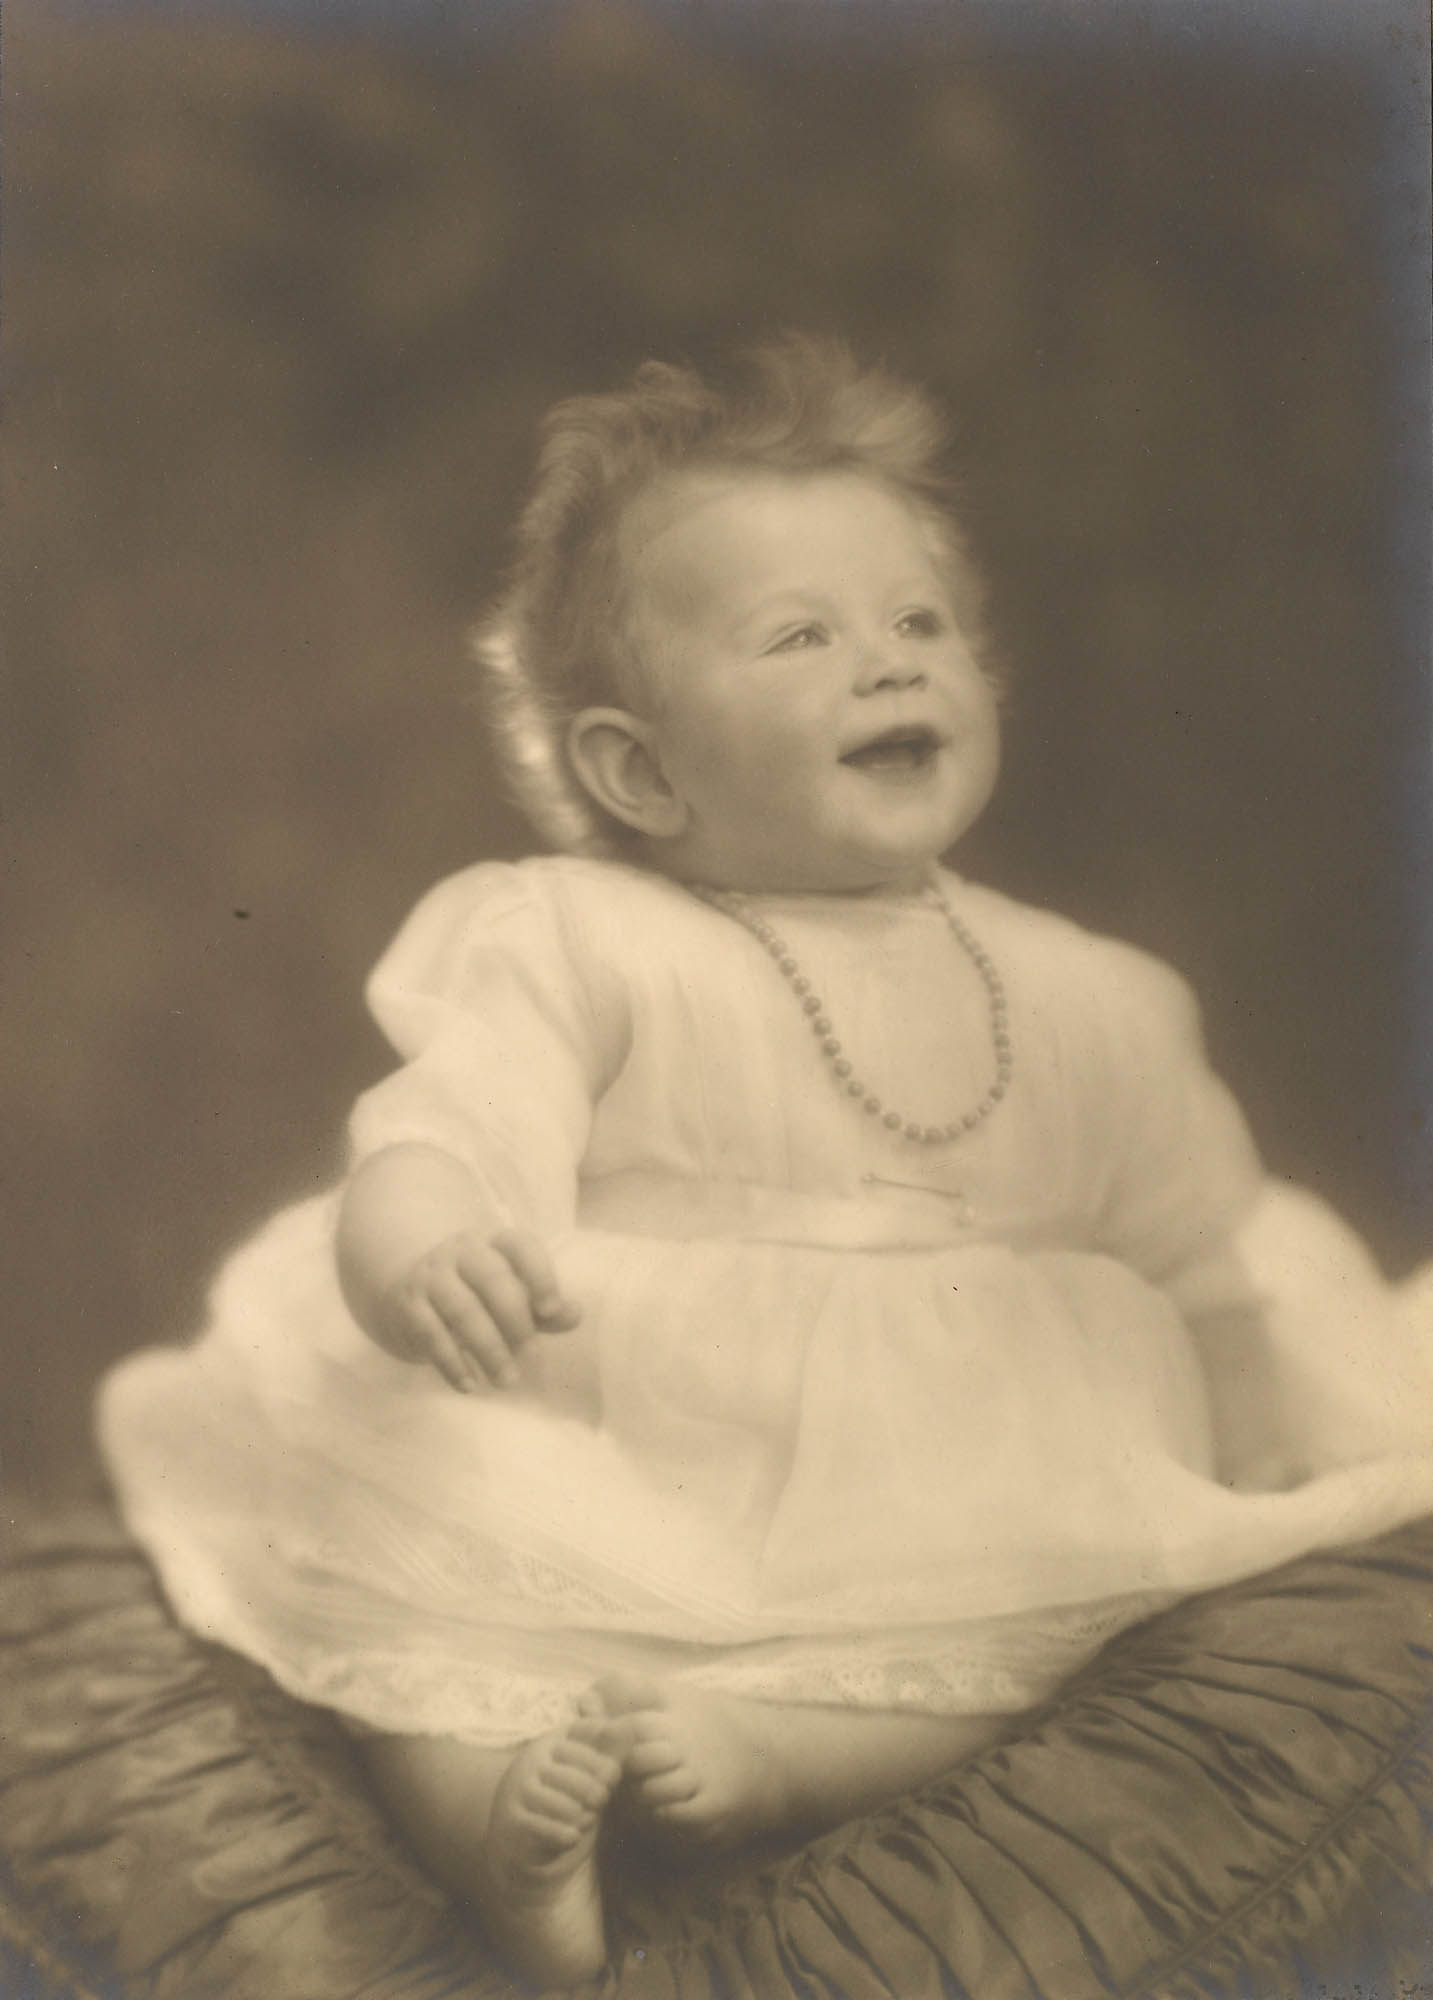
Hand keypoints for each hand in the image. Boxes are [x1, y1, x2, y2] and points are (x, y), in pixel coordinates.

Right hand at [374, 1226, 580, 1392]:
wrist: (404, 1292)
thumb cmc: (474, 1294)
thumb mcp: (511, 1294)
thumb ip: (544, 1308)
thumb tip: (575, 1315)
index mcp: (494, 1243)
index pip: (520, 1246)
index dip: (538, 1274)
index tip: (551, 1310)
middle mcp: (462, 1252)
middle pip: (492, 1278)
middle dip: (515, 1321)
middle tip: (532, 1357)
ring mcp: (432, 1276)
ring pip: (462, 1308)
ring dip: (488, 1348)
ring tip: (506, 1381)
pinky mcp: (408, 1305)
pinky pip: (431, 1334)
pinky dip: (452, 1363)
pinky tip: (469, 1385)